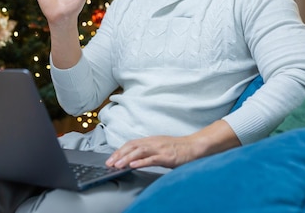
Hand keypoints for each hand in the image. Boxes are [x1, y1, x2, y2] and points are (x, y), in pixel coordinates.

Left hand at [106, 120, 240, 169]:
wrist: (195, 146)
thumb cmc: (179, 149)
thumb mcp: (161, 147)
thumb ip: (149, 151)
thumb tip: (135, 158)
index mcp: (151, 140)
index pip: (131, 144)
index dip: (119, 150)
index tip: (111, 159)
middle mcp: (153, 142)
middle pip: (132, 146)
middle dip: (118, 154)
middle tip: (109, 163)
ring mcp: (160, 149)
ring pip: (139, 152)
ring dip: (126, 158)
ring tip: (117, 165)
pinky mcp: (167, 156)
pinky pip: (151, 159)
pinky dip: (140, 162)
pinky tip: (133, 165)